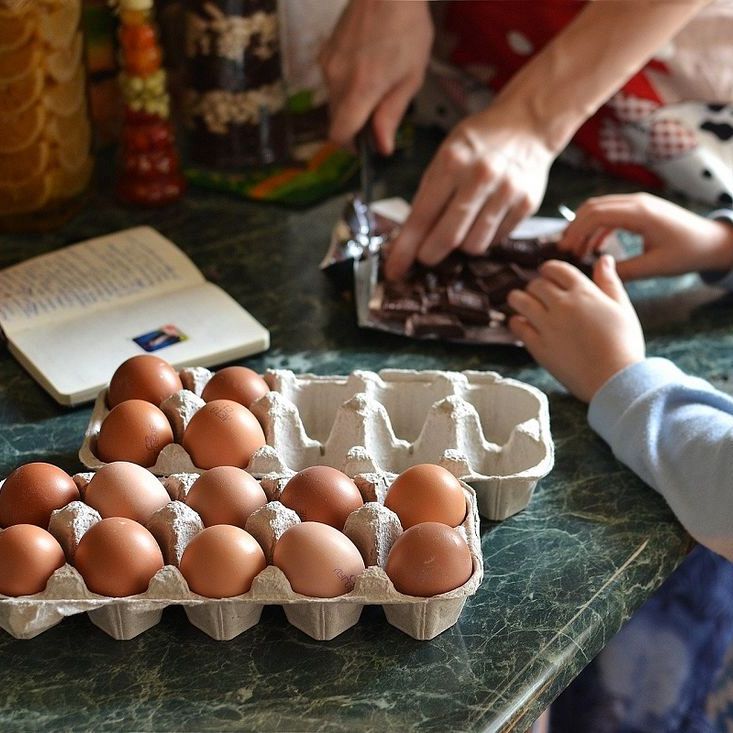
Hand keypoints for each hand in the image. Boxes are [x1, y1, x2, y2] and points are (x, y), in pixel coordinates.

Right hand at [318, 0, 432, 155]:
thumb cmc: (406, 27)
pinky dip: (346, 84)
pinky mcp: (325, 52)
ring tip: (377, 81)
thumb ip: (392, 114)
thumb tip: (382, 146)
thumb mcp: (411, 77)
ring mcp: (327, 64)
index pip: (339, 134)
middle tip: (380, 112)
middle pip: (336, 120)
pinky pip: (332, 81)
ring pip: (334, 101)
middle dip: (355, 124)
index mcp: (360, 89)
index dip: (351, 146)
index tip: (366, 145)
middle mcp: (337, 79)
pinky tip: (367, 66)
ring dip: (352, 103)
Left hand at [384, 106, 553, 279]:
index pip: (422, 217)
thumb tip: (408, 238)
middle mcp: (480, 177)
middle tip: (425, 256)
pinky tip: (483, 219)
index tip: (394, 270)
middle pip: (448, 238)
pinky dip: (485, 237)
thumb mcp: (445, 154)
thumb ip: (428, 194)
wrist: (528, 123)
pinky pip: (496, 240)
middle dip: (430, 255)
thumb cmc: (478, 141)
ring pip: (474, 245)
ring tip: (460, 228)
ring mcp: (507, 192)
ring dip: (461, 246)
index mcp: (452, 162)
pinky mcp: (527, 205)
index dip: (405, 249)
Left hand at [507, 256, 644, 401]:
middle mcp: (562, 305)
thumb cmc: (624, 345)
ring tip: (522, 304)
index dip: (549, 270)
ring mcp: (547, 325)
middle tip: (538, 295)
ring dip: (518, 299)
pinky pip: (517, 326)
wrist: (615, 379)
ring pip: (519, 300)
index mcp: (584, 292)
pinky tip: (522, 324)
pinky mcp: (538, 346)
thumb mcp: (622, 308)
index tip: (547, 275)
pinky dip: (516, 322)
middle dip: (536, 287)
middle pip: (536, 284)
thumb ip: (609, 282)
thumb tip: (604, 259)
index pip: (556, 269)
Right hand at [558, 193, 732, 280]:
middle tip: (564, 250)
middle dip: (574, 227)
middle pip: (593, 206)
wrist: (713, 241)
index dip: (576, 231)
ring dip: (584, 226)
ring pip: (600, 208)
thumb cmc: (688, 253)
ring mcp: (639, 203)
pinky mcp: (640, 209)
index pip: (596, 214)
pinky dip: (597, 227)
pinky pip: (611, 213)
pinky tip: (593, 246)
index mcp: (640, 213)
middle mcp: (637, 203)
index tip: (565, 250)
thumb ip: (623, 271)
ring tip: (576, 250)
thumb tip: (595, 274)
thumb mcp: (654, 267)